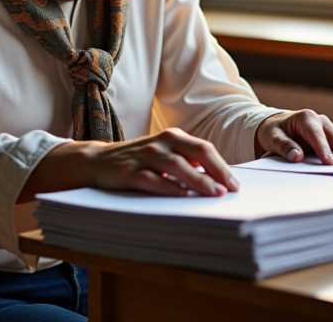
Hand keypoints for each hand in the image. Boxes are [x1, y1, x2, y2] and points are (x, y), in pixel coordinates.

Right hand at [87, 127, 239, 196]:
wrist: (97, 161)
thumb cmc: (138, 161)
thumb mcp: (163, 154)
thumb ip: (186, 161)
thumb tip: (217, 178)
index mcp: (172, 137)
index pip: (204, 148)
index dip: (222, 166)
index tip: (235, 185)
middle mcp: (161, 143)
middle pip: (196, 153)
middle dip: (217, 171)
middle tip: (230, 190)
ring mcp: (144, 156)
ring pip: (177, 166)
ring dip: (198, 180)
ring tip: (213, 193)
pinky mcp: (129, 172)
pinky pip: (152, 179)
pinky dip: (168, 187)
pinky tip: (181, 195)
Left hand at [254, 110, 332, 164]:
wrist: (275, 126)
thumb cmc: (273, 132)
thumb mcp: (272, 137)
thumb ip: (283, 146)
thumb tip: (296, 157)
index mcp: (305, 119)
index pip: (316, 136)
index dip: (323, 150)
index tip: (330, 163)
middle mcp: (320, 121)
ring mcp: (328, 128)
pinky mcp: (332, 136)